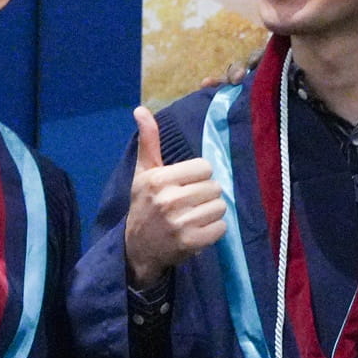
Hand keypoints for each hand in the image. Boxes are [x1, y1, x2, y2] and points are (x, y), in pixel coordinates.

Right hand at [123, 106, 227, 287]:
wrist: (136, 248)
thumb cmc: (143, 205)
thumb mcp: (143, 172)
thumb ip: (148, 141)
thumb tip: (141, 109)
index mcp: (159, 179)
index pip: (204, 167)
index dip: (198, 176)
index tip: (185, 184)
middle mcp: (169, 200)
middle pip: (214, 187)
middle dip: (206, 194)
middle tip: (190, 203)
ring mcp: (180, 223)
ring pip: (220, 206)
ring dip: (211, 212)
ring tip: (194, 216)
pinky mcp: (190, 242)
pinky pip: (221, 228)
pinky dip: (214, 230)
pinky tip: (198, 230)